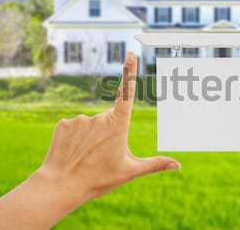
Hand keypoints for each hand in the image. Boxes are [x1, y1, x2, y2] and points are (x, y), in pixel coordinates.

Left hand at [0, 52, 179, 229]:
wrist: (60, 186)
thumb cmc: (98, 179)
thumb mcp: (130, 172)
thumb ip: (155, 164)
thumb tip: (179, 165)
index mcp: (118, 125)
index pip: (126, 92)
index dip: (129, 71)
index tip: (130, 53)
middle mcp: (99, 117)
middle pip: (109, 119)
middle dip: (109, 133)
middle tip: (102, 156)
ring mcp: (80, 119)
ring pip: (92, 124)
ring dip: (92, 136)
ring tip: (86, 156)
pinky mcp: (63, 123)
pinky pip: (74, 126)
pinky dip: (76, 137)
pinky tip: (73, 152)